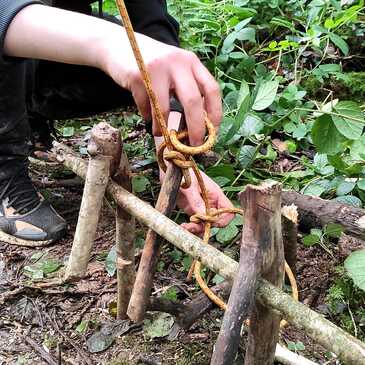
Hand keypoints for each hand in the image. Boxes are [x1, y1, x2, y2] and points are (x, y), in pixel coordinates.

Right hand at [103, 31, 221, 145]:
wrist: (117, 44)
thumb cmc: (152, 65)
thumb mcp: (174, 71)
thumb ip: (186, 91)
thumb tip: (195, 127)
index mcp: (191, 62)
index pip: (212, 89)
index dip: (215, 114)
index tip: (212, 134)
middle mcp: (177, 62)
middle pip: (193, 100)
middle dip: (195, 128)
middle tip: (194, 146)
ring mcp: (156, 68)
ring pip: (165, 108)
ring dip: (162, 127)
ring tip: (159, 133)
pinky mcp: (136, 76)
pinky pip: (145, 106)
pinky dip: (146, 116)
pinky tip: (146, 114)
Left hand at [175, 170, 234, 234]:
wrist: (169, 167)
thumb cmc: (181, 172)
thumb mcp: (188, 187)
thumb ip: (196, 201)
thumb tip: (205, 217)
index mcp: (215, 194)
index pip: (228, 211)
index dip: (221, 220)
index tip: (207, 221)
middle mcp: (211, 202)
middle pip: (217, 221)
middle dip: (205, 227)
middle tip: (190, 226)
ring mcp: (202, 206)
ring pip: (206, 225)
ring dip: (197, 229)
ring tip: (185, 227)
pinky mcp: (192, 209)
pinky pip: (196, 223)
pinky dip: (191, 227)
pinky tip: (183, 226)